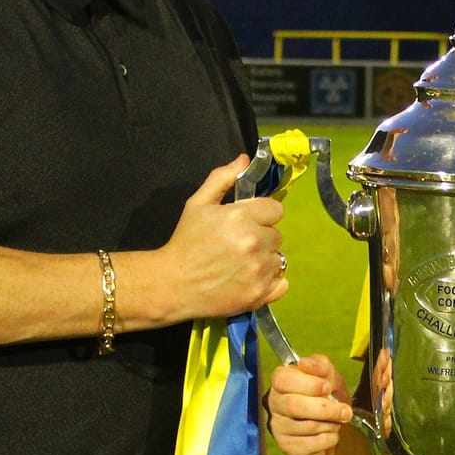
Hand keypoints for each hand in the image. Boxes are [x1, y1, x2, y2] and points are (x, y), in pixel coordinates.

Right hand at [153, 155, 287, 320]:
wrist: (172, 284)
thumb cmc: (185, 242)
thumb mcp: (197, 203)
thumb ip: (222, 178)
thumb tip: (244, 160)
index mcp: (241, 216)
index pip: (275, 209)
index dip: (261, 215)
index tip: (246, 223)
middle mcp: (255, 242)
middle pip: (277, 235)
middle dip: (261, 237)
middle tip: (237, 245)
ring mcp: (259, 270)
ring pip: (278, 258)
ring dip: (264, 259)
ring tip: (240, 264)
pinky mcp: (260, 294)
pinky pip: (282, 283)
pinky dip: (271, 282)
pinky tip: (250, 279)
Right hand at [265, 355, 352, 454]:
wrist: (333, 425)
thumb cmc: (327, 396)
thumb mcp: (329, 376)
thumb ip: (320, 366)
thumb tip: (304, 363)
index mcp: (281, 382)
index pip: (282, 380)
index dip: (307, 384)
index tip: (327, 387)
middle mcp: (275, 405)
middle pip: (294, 406)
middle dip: (325, 409)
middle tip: (345, 411)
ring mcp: (279, 428)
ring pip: (306, 427)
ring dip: (330, 424)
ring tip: (336, 421)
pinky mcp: (288, 448)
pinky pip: (311, 445)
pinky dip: (329, 439)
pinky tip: (330, 433)